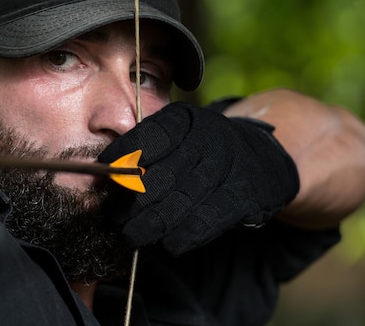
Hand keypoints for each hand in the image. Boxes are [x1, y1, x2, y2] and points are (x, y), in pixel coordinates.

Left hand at [98, 102, 298, 256]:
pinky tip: (168, 244)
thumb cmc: (203, 149)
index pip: (151, 136)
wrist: (260, 158)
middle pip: (162, 175)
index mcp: (186, 120)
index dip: (125, 154)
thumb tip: (108, 172)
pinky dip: (183, 236)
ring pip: (181, 202)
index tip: (104, 170)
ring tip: (132, 235)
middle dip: (132, 201)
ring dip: (151, 224)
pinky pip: (207, 221)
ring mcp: (228, 168)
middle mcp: (208, 140)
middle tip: (114, 216)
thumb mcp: (178, 134)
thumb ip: (147, 149)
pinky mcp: (242, 197)